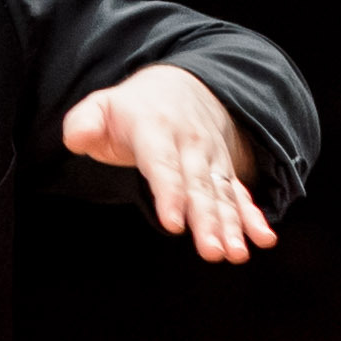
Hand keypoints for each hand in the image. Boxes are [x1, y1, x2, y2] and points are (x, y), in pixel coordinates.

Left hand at [65, 65, 278, 261]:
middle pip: (198, 187)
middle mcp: (190, 145)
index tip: (174, 224)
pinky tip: (263, 239)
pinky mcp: (224, 172)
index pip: (162, 165)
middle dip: (207, 220)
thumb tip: (77, 138)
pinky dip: (253, 217)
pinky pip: (240, 195)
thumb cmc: (132, 109)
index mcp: (156, 129)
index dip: (169, 193)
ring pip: (221, 195)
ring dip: (231, 226)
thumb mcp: (103, 106)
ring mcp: (211, 159)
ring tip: (236, 254)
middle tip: (213, 252)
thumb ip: (84, 122)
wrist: (182, 86)